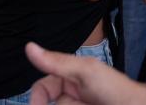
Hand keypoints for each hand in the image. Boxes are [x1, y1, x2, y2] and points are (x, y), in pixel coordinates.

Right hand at [26, 42, 144, 104]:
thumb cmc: (117, 89)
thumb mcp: (85, 72)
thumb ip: (57, 62)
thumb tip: (29, 47)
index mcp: (67, 79)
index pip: (42, 88)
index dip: (36, 99)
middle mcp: (70, 96)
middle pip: (50, 102)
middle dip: (57, 104)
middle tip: (72, 104)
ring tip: (84, 103)